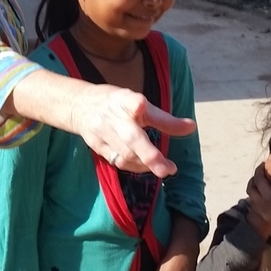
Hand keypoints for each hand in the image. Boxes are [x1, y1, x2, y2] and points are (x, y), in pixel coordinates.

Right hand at [70, 85, 194, 177]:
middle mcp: (111, 117)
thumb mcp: (138, 103)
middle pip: (130, 138)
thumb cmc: (115, 104)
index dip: (137, 105)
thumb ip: (164, 119)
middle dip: (149, 155)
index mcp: (123, 100)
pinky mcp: (97, 146)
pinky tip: (147, 167)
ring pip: (125, 155)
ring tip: (166, 168)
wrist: (79, 106)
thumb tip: (191, 128)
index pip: (131, 102)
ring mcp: (102, 133)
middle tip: (168, 169)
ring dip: (146, 165)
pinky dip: (135, 167)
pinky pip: (118, 161)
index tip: (141, 105)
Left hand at [246, 166, 270, 244]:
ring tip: (262, 182)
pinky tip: (265, 193)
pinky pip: (256, 204)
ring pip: (252, 197)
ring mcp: (262, 212)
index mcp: (268, 196)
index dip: (260, 170)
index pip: (259, 179)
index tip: (263, 164)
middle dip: (254, 179)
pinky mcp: (266, 217)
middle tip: (260, 173)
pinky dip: (257, 197)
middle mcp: (261, 205)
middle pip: (250, 189)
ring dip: (255, 189)